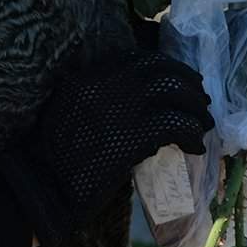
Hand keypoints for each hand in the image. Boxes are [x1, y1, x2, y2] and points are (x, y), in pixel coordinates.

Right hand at [5, 50, 212, 244]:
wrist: (42, 187)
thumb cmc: (53, 158)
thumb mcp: (69, 113)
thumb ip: (98, 101)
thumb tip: (139, 106)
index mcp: (87, 77)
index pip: (135, 59)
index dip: (163, 65)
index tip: (178, 76)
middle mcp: (104, 84)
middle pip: (158, 68)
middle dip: (186, 79)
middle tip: (200, 96)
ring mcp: (119, 108)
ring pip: (172, 92)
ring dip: (194, 106)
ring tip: (204, 122)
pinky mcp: (132, 137)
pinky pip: (175, 126)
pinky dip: (191, 133)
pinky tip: (195, 146)